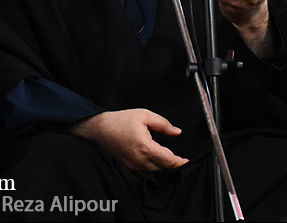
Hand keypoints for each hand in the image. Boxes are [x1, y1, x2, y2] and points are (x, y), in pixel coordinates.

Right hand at [70, 109, 188, 171]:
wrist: (99, 129)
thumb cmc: (120, 121)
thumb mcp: (145, 116)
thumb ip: (163, 124)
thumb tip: (177, 132)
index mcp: (145, 147)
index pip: (168, 160)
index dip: (179, 162)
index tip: (187, 161)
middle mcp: (139, 159)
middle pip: (162, 167)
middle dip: (173, 164)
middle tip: (181, 160)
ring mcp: (133, 165)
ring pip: (154, 170)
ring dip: (163, 166)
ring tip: (171, 159)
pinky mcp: (128, 166)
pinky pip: (145, 170)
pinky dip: (153, 167)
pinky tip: (157, 160)